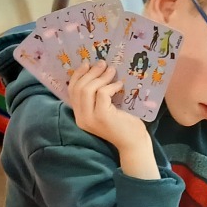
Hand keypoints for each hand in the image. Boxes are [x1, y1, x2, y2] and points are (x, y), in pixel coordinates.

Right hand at [67, 61, 154, 177]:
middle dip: (90, 73)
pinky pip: (101, 93)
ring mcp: (90, 118)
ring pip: (87, 89)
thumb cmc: (123, 124)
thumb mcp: (105, 109)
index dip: (78, 75)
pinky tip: (120, 85)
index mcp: (80, 116)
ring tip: (112, 70)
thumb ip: (97, 96)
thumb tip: (97, 70)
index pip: (72, 91)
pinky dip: (111, 86)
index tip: (87, 64)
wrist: (134, 143)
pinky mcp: (101, 116)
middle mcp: (81, 118)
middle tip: (102, 64)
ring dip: (101, 77)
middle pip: (78, 88)